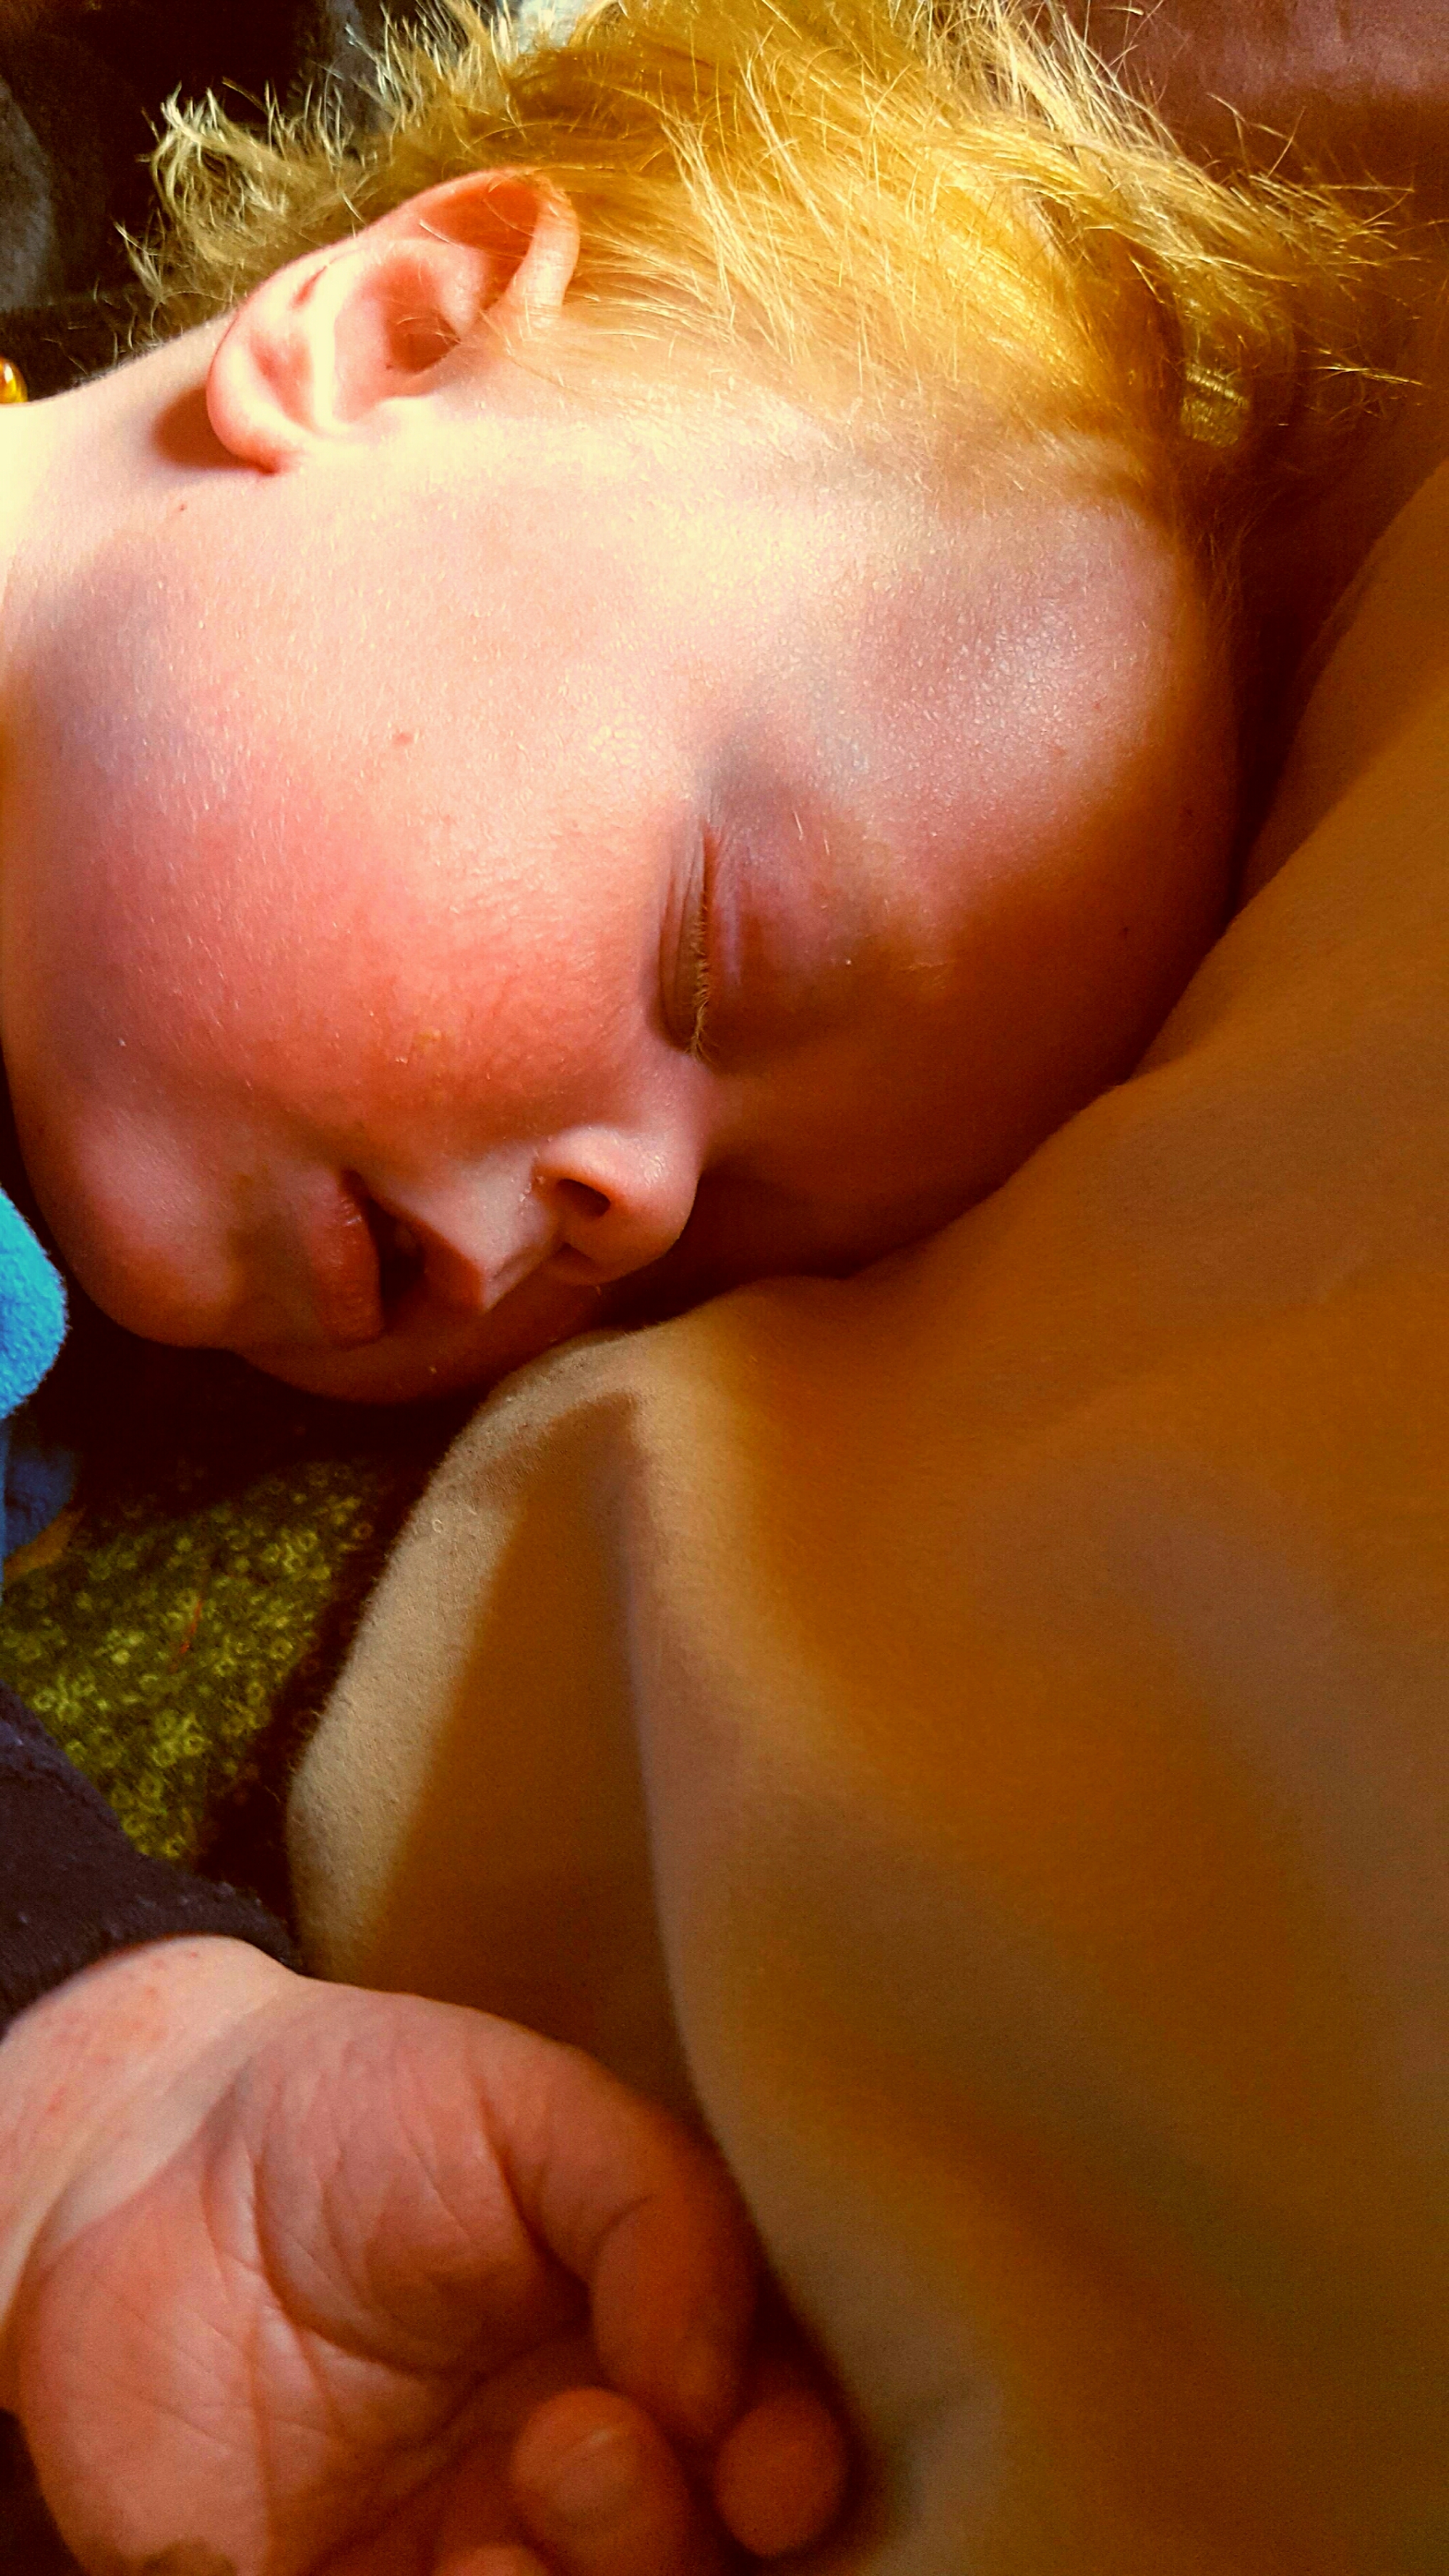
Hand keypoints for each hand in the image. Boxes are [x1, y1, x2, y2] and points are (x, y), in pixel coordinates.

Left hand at [0, 1938, 848, 2572]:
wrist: (138, 2166)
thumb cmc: (357, 2112)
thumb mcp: (532, 2107)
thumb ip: (660, 2211)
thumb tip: (719, 2387)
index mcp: (650, 2338)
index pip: (774, 2428)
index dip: (795, 2466)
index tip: (766, 2468)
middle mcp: (582, 2459)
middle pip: (695, 2553)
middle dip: (669, 2534)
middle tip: (579, 2445)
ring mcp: (471, 2546)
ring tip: (512, 2521)